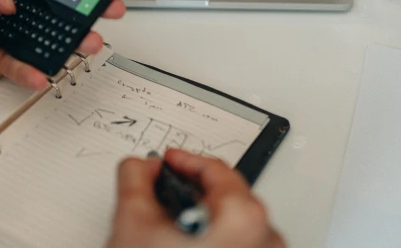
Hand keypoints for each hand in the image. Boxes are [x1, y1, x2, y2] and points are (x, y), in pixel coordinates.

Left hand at [0, 0, 124, 89]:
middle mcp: (14, 1)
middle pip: (60, 2)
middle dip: (88, 4)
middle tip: (109, 7)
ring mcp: (9, 31)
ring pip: (51, 35)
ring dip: (73, 40)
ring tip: (88, 43)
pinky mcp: (1, 59)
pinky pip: (25, 65)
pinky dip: (36, 71)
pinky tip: (44, 73)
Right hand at [106, 149, 284, 247]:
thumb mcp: (133, 225)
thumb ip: (134, 180)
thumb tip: (140, 168)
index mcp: (245, 220)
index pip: (216, 171)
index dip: (184, 161)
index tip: (169, 161)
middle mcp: (267, 243)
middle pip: (230, 199)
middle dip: (194, 192)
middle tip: (164, 190)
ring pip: (237, 229)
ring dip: (205, 220)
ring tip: (170, 229)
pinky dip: (216, 244)